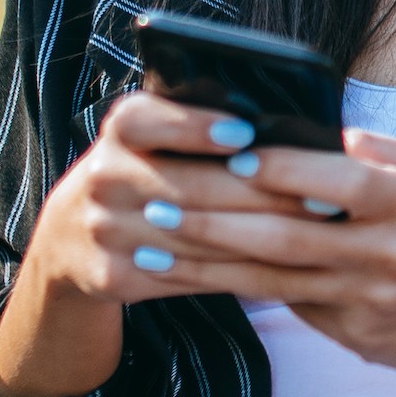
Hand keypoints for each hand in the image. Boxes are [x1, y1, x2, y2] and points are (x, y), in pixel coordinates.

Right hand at [16, 92, 314, 306]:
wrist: (71, 235)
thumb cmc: (145, 168)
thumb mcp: (155, 136)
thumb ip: (202, 123)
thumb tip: (283, 124)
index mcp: (120, 129)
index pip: (150, 119)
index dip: (196, 126)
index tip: (246, 132)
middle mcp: (104, 177)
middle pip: (191, 187)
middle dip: (264, 194)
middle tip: (323, 197)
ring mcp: (104, 230)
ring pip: (198, 238)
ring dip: (262, 238)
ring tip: (316, 234)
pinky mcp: (113, 276)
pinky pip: (187, 276)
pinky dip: (237, 272)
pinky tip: (281, 267)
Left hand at [182, 126, 395, 385]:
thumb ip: (374, 151)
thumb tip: (309, 130)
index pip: (339, 182)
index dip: (283, 169)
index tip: (231, 153)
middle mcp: (388, 255)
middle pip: (288, 236)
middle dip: (215, 218)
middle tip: (157, 199)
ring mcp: (369, 302)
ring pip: (273, 280)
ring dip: (206, 262)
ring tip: (152, 243)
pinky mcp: (356, 338)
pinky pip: (288, 308)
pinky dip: (235, 291)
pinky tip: (191, 277)